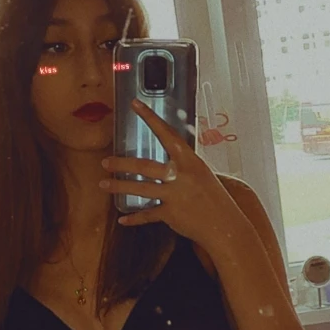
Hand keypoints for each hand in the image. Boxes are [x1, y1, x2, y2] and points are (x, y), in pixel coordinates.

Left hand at [99, 98, 253, 258]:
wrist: (225, 225)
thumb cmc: (215, 198)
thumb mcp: (202, 175)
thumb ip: (184, 166)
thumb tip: (171, 160)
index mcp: (189, 161)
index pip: (167, 134)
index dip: (150, 118)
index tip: (135, 105)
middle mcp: (180, 175)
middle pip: (144, 165)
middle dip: (121, 163)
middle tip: (105, 162)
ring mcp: (174, 195)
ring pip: (140, 189)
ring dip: (119, 186)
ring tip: (104, 184)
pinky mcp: (171, 214)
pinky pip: (147, 215)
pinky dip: (134, 218)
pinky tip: (122, 219)